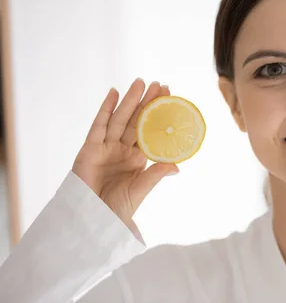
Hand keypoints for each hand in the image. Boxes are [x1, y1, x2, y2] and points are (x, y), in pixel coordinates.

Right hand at [72, 79, 178, 224]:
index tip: (170, 98)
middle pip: (137, 121)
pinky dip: (106, 109)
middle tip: (159, 84)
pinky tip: (114, 93)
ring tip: (140, 82)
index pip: (150, 132)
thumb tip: (177, 166)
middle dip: (147, 103)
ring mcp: (106, 148)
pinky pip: (99, 126)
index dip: (158, 116)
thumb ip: (155, 175)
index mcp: (137, 159)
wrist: (92, 219)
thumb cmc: (117, 208)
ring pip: (120, 119)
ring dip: (130, 100)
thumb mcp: (140, 189)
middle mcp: (122, 150)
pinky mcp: (90, 148)